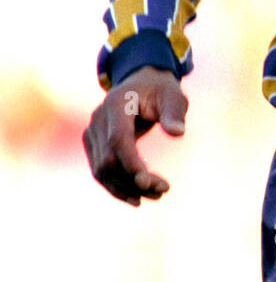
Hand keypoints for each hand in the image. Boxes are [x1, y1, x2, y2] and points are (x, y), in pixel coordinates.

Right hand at [82, 66, 187, 205]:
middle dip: (133, 180)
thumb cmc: (160, 90)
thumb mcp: (173, 96)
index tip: (149, 182)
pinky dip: (116, 186)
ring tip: (156, 195)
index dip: (130, 162)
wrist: (141, 83)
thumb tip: (177, 132)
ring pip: (101, 170)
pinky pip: (100, 170)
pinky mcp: (93, 143)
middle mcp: (99, 118)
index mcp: (117, 103)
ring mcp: (92, 131)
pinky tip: (136, 198)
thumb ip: (174, 113)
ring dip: (126, 188)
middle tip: (163, 190)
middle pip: (108, 159)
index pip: (118, 139)